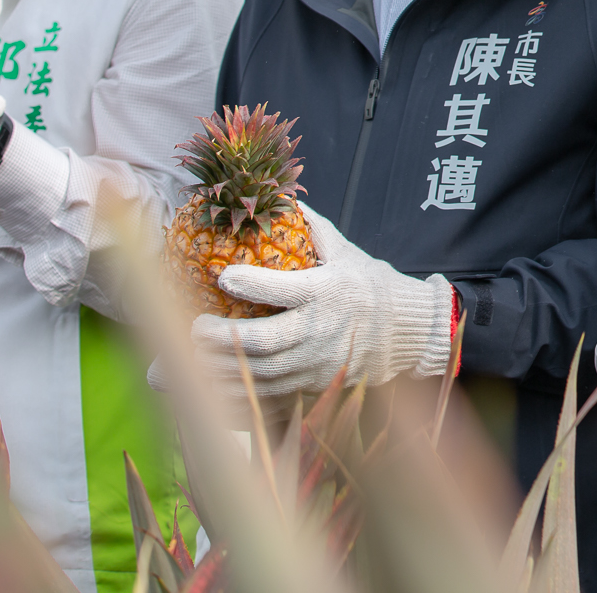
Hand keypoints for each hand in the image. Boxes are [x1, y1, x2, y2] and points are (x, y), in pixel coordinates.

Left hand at [190, 204, 452, 396]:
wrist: (406, 332)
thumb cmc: (371, 286)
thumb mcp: (347, 252)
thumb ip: (313, 228)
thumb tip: (283, 197)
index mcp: (326, 293)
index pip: (281, 290)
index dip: (249, 284)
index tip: (223, 276)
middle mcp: (320, 332)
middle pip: (260, 342)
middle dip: (220, 337)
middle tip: (194, 328)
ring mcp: (315, 365)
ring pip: (257, 376)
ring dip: (218, 370)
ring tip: (190, 359)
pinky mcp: (313, 387)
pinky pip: (267, 400)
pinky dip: (235, 399)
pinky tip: (209, 391)